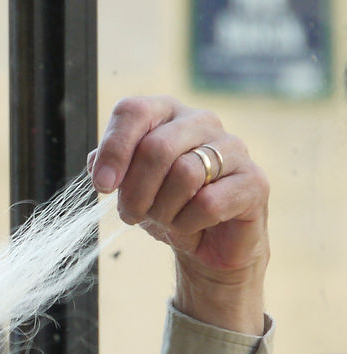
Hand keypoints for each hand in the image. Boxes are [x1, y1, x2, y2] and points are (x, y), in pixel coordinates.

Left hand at [88, 95, 268, 334]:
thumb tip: (99, 165)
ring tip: (165, 219)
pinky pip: (209, 203)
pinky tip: (191, 226)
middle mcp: (201, 121)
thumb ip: (107, 167)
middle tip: (130, 214)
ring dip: (162, 210)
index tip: (103, 186)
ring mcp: (233, 148)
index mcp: (166, 113)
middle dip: (134, 192)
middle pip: (156, 147)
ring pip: (184, 174)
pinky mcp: (254, 181)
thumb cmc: (164, 205)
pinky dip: (188, 224)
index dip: (113, 149)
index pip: (134, 110)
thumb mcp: (126, 185)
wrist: (205, 243)